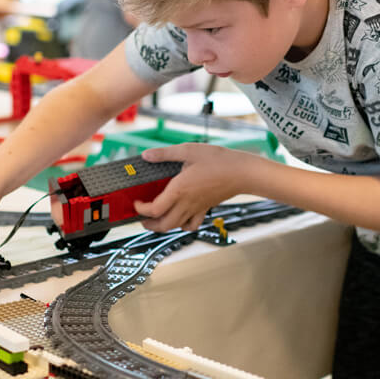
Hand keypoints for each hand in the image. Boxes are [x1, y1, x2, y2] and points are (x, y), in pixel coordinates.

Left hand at [133, 144, 249, 231]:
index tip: (137, 202)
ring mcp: (197, 208)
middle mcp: (187, 203)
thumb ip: (165, 153)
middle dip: (148, 224)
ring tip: (156, 219)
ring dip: (163, 227)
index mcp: (179, 189)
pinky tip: (180, 216)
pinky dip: (183, 225)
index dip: (141, 209)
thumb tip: (147, 155)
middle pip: (163, 225)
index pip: (154, 209)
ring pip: (176, 227)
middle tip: (141, 217)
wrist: (242, 172)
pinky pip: (192, 225)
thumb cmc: (219, 161)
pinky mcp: (205, 208)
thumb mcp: (189, 150)